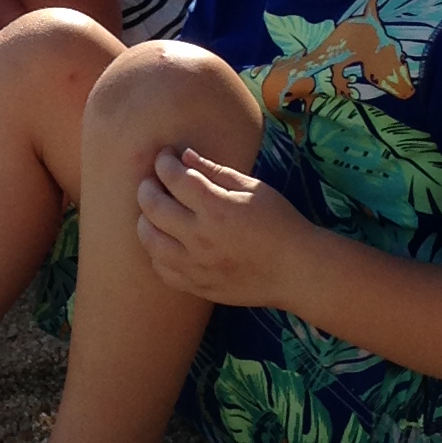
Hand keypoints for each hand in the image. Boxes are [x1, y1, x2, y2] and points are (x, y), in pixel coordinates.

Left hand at [134, 147, 313, 307]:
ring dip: (145, 220)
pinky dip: (156, 253)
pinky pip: (161, 270)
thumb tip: (183, 156)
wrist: (296, 271)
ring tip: (154, 211)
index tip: (165, 156)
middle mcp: (200, 237)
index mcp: (217, 208)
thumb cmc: (280, 223)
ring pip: (149, 240)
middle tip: (152, 180)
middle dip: (146, 187)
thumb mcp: (252, 188)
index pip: (174, 177)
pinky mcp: (197, 286)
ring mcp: (196, 265)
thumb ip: (215, 171)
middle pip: (152, 206)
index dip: (163, 161)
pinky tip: (165, 241)